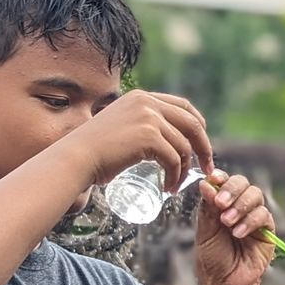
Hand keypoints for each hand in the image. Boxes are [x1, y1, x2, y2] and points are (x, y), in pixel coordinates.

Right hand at [57, 90, 214, 191]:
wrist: (76, 158)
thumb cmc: (96, 151)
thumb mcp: (123, 127)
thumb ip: (145, 125)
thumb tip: (172, 141)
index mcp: (142, 97)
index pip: (183, 106)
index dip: (199, 124)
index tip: (203, 144)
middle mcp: (147, 103)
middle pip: (192, 124)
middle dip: (204, 148)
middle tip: (208, 167)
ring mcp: (148, 118)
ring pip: (183, 146)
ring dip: (183, 170)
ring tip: (175, 185)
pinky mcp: (148, 137)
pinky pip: (174, 160)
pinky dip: (174, 176)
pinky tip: (168, 187)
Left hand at [194, 170, 275, 284]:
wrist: (225, 282)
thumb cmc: (213, 258)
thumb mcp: (205, 231)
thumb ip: (207, 208)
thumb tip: (205, 183)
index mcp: (221, 203)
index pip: (225, 181)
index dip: (221, 177)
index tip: (213, 178)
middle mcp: (239, 206)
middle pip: (243, 183)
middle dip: (232, 189)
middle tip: (220, 203)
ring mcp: (254, 217)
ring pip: (255, 195)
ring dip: (240, 206)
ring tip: (227, 223)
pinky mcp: (267, 230)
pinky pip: (263, 215)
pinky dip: (250, 221)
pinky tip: (238, 234)